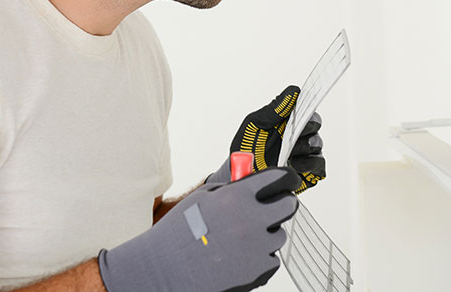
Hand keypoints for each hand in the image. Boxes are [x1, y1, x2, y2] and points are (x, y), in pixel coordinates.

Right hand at [98, 167, 300, 291]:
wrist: (162, 270)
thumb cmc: (177, 233)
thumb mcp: (204, 197)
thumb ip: (233, 188)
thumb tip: (253, 182)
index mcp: (238, 197)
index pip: (279, 179)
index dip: (286, 178)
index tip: (287, 180)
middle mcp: (251, 220)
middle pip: (288, 206)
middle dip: (283, 204)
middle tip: (273, 207)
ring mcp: (255, 248)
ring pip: (279, 235)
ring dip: (268, 234)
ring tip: (245, 237)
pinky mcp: (256, 271)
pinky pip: (271, 259)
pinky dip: (261, 257)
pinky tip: (242, 255)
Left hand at [207, 85, 324, 193]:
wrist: (242, 181)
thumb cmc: (245, 152)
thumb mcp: (253, 126)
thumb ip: (273, 109)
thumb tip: (293, 92)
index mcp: (286, 120)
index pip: (304, 106)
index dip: (306, 105)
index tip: (302, 107)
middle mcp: (298, 135)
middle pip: (315, 122)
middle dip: (305, 126)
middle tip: (292, 133)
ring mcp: (305, 154)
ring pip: (317, 143)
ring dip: (304, 147)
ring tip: (288, 154)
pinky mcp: (310, 173)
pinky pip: (320, 164)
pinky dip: (309, 164)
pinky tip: (294, 165)